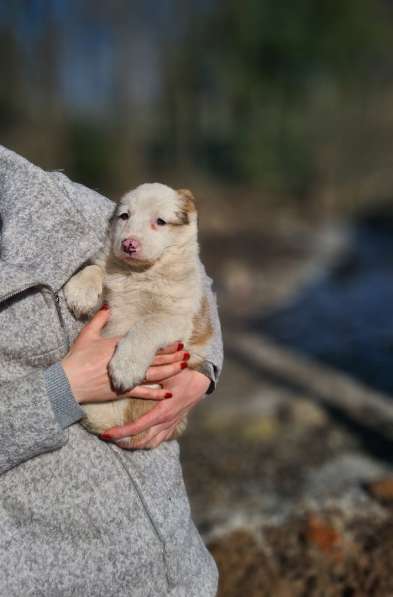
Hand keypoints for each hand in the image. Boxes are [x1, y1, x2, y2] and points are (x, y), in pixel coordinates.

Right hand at [61, 306, 187, 404]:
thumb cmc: (76, 357)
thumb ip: (99, 319)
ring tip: (183, 366)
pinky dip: (156, 394)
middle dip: (172, 355)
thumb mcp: (87, 335)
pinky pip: (143, 393)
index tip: (176, 340)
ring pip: (153, 374)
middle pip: (154, 358)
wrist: (68, 381)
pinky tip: (169, 393)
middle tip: (187, 352)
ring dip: (170, 370)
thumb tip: (107, 306)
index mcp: (119, 346)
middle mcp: (126, 361)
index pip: (146, 343)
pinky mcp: (122, 391)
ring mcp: (125, 377)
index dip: (162, 343)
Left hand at [100, 368, 210, 448]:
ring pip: (151, 443)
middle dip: (123, 442)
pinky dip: (148, 442)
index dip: (120, 433)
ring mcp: (171, 424)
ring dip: (135, 445)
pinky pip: (160, 439)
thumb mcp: (166, 372)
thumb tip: (127, 373)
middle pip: (142, 440)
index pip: (137, 427)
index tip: (105, 434)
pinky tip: (139, 439)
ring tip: (119, 441)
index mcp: (162, 411)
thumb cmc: (183, 372)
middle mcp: (166, 421)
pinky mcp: (174, 422)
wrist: (203, 378)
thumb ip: (148, 373)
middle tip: (107, 438)